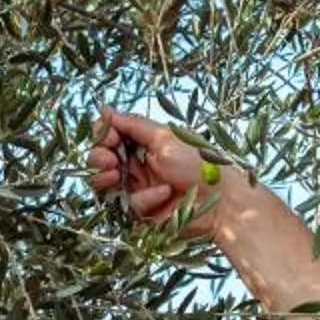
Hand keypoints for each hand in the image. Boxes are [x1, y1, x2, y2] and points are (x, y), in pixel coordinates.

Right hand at [90, 108, 213, 227]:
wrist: (222, 201)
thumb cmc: (199, 165)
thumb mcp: (164, 138)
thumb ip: (132, 124)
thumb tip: (105, 109)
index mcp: (144, 143)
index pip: (109, 136)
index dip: (103, 136)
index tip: (109, 137)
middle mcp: (138, 164)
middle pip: (100, 159)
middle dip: (98, 157)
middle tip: (107, 160)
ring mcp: (138, 188)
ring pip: (104, 184)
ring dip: (103, 177)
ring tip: (112, 175)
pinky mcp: (142, 211)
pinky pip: (130, 203)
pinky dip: (146, 197)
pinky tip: (165, 193)